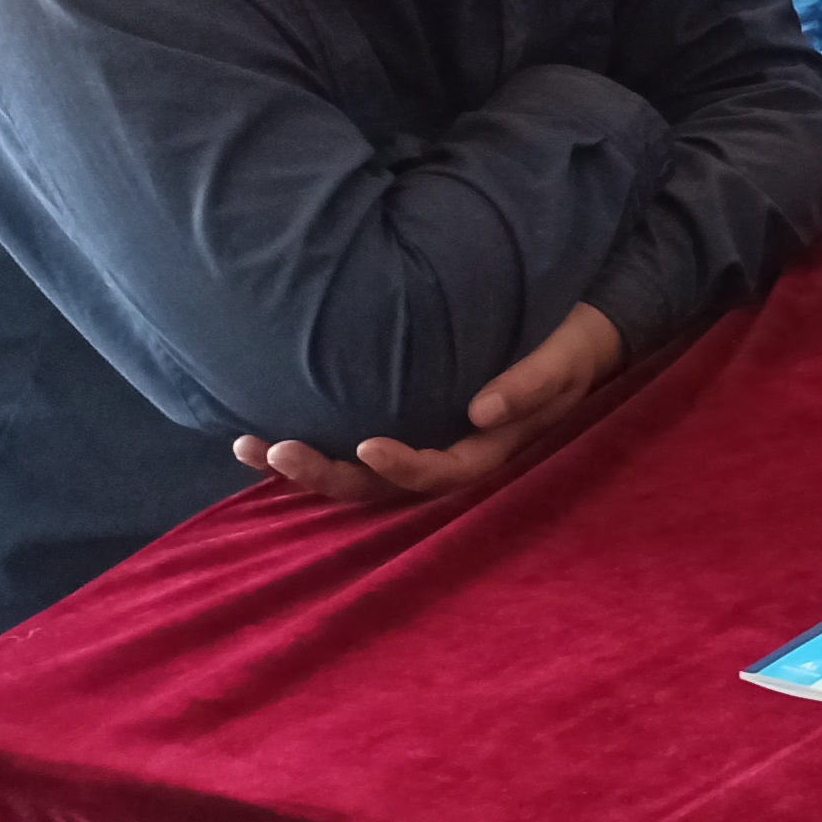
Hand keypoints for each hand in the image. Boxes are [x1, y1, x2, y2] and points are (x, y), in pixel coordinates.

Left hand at [234, 302, 627, 505]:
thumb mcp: (563, 360)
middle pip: (381, 487)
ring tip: (250, 448)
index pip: (440, 474)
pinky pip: (349, 449)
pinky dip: (307, 446)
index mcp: (488, 451)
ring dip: (303, 469)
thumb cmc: (569, 345)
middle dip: (329, 475)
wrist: (570, 334)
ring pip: (355, 475)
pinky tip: (260, 437)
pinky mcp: (403, 423)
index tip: (369, 444)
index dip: (403, 468)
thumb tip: (481, 410)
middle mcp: (447, 457)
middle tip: (279, 452)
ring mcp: (422, 444)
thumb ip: (530, 385)